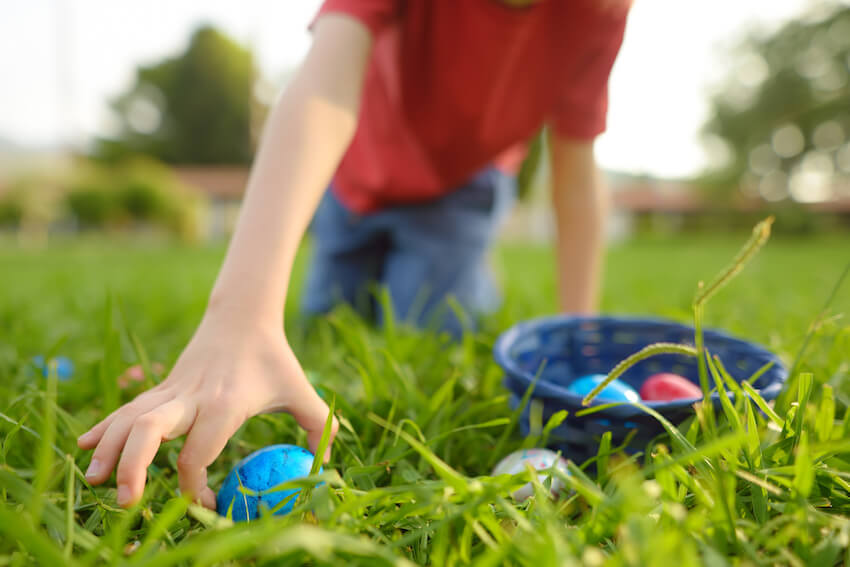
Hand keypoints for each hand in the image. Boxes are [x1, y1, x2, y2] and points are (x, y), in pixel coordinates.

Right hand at [77, 313, 336, 508]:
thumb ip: (320, 427)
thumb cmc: (275, 358)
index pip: (197, 453)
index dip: (195, 484)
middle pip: (150, 431)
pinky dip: (105, 427)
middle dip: (133, 466)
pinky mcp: (162, 388)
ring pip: (130, 418)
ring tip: (94, 481)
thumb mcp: (302, 390)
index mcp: (224, 403)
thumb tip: (324, 468)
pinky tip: (84, 447)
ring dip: (109, 449)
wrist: (242, 315)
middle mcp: (191, 397)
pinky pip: (128, 409)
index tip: (207, 501)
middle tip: (127, 501)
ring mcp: (172, 391)